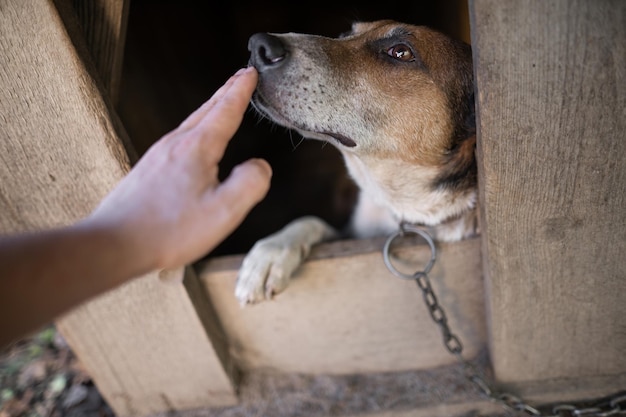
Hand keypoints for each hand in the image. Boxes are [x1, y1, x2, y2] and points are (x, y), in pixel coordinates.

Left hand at [84, 67, 270, 270]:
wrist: (114, 243)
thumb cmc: (168, 231)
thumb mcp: (224, 212)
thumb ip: (250, 184)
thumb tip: (261, 166)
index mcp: (197, 148)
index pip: (226, 110)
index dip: (241, 90)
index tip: (251, 72)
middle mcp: (175, 144)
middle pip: (206, 110)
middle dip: (226, 91)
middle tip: (241, 76)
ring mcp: (158, 155)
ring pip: (191, 123)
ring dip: (211, 108)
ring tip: (222, 102)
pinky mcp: (149, 169)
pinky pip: (179, 138)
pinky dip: (196, 127)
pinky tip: (195, 141)